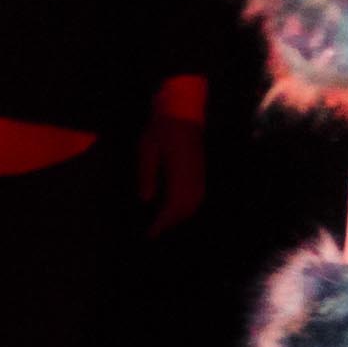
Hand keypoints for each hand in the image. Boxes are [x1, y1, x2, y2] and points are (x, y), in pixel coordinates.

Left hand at [136, 76, 209, 236]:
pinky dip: (186, 208)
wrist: (183, 111)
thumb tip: (146, 200)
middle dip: (169, 224)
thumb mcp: (147, 150)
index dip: (160, 224)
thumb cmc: (162, 128)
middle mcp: (193, 180)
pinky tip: (175, 209)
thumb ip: (146, 176)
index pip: (171, 208)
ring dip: (178, 217)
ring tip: (162, 224)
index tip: (149, 236)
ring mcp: (200, 176)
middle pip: (184, 211)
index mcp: (180, 175)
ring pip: (192, 206)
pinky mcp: (201, 173)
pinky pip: (197, 198)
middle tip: (152, 233)